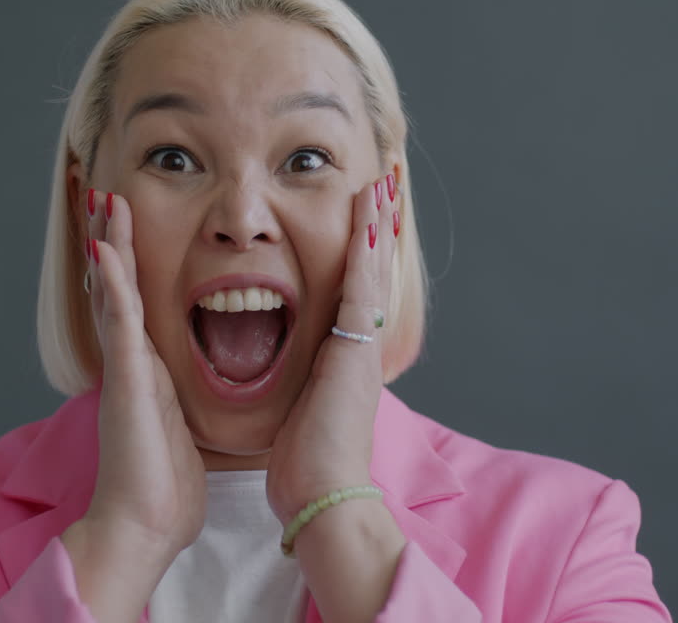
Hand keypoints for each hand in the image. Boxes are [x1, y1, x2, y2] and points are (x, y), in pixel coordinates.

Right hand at [61, 189, 205, 622]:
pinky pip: (120, 324)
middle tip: (109, 198)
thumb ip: (179, 412)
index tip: (130, 228)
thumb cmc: (164, 492)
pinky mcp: (125, 382)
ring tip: (105, 204)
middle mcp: (130, 365)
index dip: (131, 266)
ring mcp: (124, 370)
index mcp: (146, 374)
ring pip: (113, 294)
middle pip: (117, 289)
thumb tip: (188, 411)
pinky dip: (113, 286)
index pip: (135, 307)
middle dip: (113, 242)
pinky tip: (106, 251)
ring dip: (110, 247)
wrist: (142, 527)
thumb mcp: (180, 435)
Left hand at [266, 173, 398, 521]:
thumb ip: (303, 390)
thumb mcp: (302, 414)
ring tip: (381, 181)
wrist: (324, 497)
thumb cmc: (307, 466)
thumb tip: (296, 387)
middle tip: (381, 181)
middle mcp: (359, 347)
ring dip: (377, 224)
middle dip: (376, 226)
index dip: (360, 252)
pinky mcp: (354, 349)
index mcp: (345, 359)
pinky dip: (366, 248)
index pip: (355, 292)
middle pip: (372, 272)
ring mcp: (361, 346)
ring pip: (372, 270)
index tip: (360, 215)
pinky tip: (369, 214)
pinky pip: (361, 286)